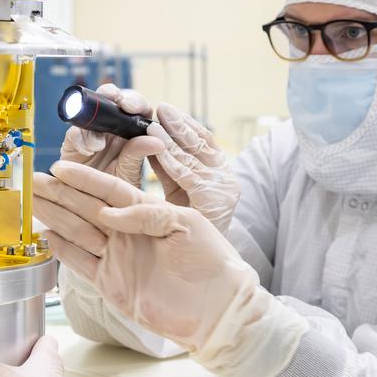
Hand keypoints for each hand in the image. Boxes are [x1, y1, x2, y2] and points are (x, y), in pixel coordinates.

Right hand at [34, 162, 255, 350]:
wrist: (216, 308)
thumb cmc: (211, 261)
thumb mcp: (185, 224)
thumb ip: (147, 214)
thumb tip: (108, 213)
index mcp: (147, 212)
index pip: (109, 189)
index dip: (85, 179)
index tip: (61, 167)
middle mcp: (128, 232)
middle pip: (86, 207)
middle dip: (60, 193)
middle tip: (34, 180)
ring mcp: (118, 257)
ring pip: (78, 232)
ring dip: (55, 216)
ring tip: (31, 201)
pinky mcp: (111, 283)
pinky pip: (81, 262)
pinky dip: (62, 250)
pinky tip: (46, 235)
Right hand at [61, 83, 163, 187]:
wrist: (91, 208)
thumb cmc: (115, 191)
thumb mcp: (129, 173)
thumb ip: (138, 154)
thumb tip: (158, 141)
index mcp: (132, 132)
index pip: (138, 108)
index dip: (136, 103)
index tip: (133, 108)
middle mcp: (112, 128)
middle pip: (113, 100)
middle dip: (114, 96)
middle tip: (119, 104)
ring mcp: (92, 133)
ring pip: (92, 110)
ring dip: (95, 121)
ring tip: (99, 144)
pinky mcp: (73, 143)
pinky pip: (74, 132)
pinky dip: (80, 138)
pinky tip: (87, 150)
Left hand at [148, 103, 240, 232]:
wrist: (208, 270)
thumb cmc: (189, 234)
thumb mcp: (178, 193)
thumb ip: (170, 170)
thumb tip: (151, 143)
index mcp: (220, 174)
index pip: (204, 140)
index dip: (185, 124)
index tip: (166, 110)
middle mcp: (226, 178)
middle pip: (201, 142)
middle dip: (179, 123)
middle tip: (160, 107)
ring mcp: (222, 187)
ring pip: (193, 155)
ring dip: (172, 136)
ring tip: (152, 122)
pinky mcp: (213, 198)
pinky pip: (187, 174)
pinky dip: (170, 160)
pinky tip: (155, 148)